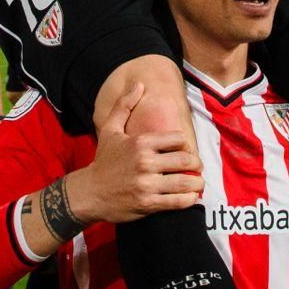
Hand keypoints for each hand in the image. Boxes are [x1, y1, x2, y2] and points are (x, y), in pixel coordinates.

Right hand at [68, 82, 201, 222]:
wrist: (90, 192)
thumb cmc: (104, 160)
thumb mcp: (110, 129)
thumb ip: (124, 105)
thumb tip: (139, 84)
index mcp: (140, 142)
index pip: (178, 139)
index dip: (185, 144)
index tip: (185, 150)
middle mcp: (145, 162)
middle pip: (185, 160)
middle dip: (196, 163)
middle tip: (197, 166)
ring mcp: (147, 184)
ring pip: (185, 182)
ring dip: (197, 183)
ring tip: (198, 182)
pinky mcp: (148, 203)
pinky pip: (177, 201)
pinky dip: (189, 199)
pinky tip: (191, 196)